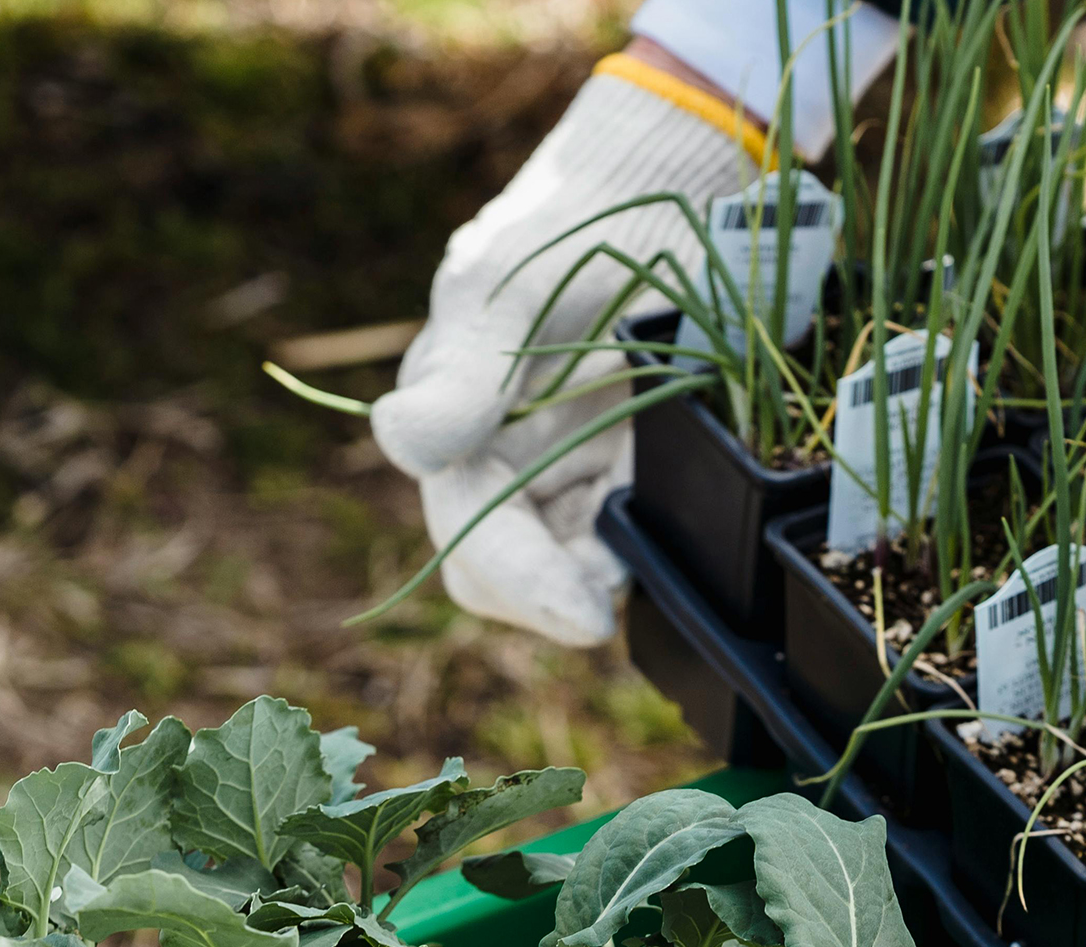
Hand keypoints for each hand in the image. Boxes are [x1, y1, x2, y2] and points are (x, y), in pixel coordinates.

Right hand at [373, 58, 758, 647]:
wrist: (663, 192)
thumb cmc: (576, 224)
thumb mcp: (515, 285)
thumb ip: (466, 371)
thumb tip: (402, 442)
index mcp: (452, 426)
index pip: (471, 540)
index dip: (524, 585)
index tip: (588, 615)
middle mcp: (501, 466)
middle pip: (512, 579)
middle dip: (563, 598)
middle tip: (623, 595)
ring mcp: (567, 478)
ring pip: (574, 574)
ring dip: (611, 577)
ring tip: (660, 546)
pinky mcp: (626, 480)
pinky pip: (627, 544)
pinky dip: (650, 549)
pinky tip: (683, 526)